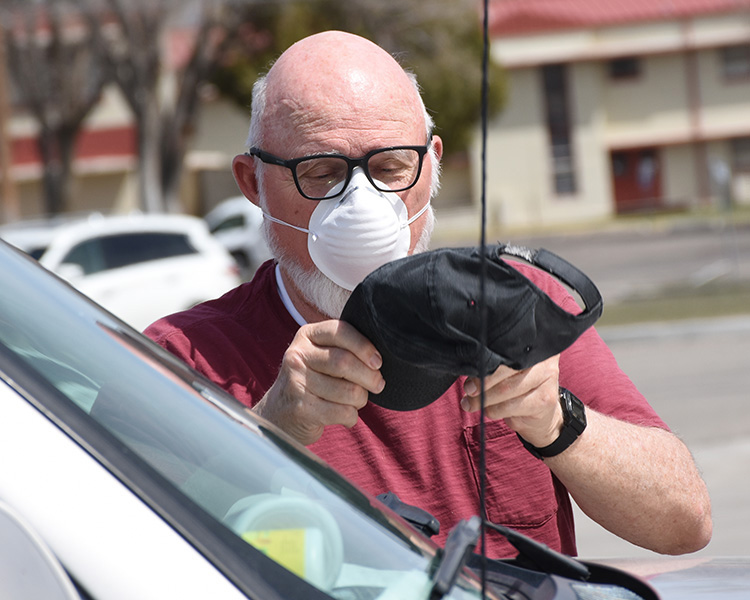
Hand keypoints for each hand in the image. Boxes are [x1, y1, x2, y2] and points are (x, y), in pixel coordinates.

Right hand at [253, 320, 384, 444]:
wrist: (278, 414)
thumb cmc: (312, 382)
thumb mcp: (320, 357)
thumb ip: (343, 349)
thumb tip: (379, 359)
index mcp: (306, 336)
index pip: (341, 331)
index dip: (365, 347)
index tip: (378, 362)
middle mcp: (297, 355)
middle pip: (345, 362)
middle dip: (369, 377)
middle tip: (377, 385)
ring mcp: (296, 382)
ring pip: (348, 391)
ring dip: (360, 399)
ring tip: (356, 401)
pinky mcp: (300, 408)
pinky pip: (341, 412)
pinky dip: (351, 417)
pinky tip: (346, 416)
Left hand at [461, 355, 562, 447]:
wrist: (540, 413)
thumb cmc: (517, 387)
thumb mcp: (503, 372)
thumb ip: (489, 367)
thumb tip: (467, 373)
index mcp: (530, 344)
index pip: (503, 350)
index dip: (483, 363)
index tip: (469, 373)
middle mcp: (542, 357)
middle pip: (504, 368)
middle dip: (481, 382)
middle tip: (468, 390)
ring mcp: (547, 377)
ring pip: (505, 388)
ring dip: (484, 399)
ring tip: (471, 403)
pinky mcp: (546, 399)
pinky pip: (510, 406)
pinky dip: (494, 410)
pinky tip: (489, 410)